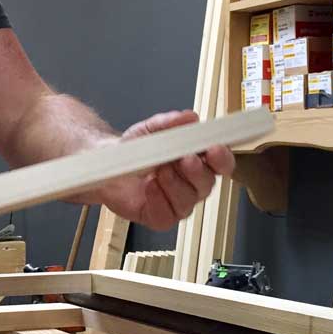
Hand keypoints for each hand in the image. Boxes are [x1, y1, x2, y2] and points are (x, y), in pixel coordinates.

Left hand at [94, 110, 234, 230]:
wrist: (110, 163)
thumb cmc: (137, 148)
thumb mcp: (150, 129)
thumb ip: (169, 122)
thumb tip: (189, 117)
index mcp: (198, 160)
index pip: (221, 162)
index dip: (222, 157)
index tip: (214, 149)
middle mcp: (193, 184)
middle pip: (207, 183)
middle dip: (197, 171)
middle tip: (185, 160)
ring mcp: (178, 202)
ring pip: (188, 201)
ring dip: (175, 184)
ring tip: (159, 171)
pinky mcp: (160, 216)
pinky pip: (167, 215)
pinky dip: (158, 199)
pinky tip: (150, 187)